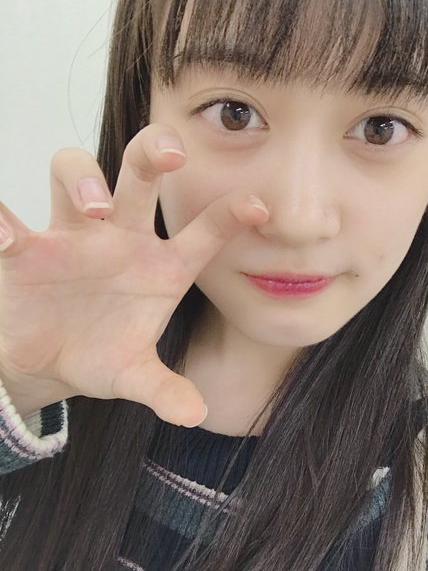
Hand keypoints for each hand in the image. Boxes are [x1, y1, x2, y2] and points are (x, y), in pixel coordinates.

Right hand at [0, 124, 267, 424]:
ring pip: (74, 175)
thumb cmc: (101, 355)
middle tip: (172, 155)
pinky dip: (2, 218)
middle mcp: (119, 238)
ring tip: (94, 210)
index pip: (202, 233)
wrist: (48, 363)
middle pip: (138, 176)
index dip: (229, 215)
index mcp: (160, 267)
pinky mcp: (25, 249)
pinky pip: (8, 220)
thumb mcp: (134, 375)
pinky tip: (7, 234)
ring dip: (84, 180)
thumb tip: (195, 415)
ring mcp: (72, 236)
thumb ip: (164, 389)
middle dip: (152, 156)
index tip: (258, 206)